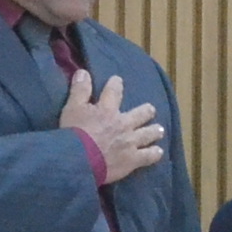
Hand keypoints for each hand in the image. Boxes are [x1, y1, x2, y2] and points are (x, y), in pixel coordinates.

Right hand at [60, 68, 164, 184]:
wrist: (79, 160)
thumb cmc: (74, 133)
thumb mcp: (72, 108)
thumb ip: (80, 90)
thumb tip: (83, 71)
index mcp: (108, 109)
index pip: (114, 91)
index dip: (116, 84)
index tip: (117, 80)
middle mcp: (123, 123)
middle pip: (141, 114)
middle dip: (146, 111)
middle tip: (150, 110)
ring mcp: (130, 142)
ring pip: (148, 134)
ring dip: (154, 131)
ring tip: (159, 130)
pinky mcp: (132, 160)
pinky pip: (149, 156)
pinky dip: (154, 153)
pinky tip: (158, 152)